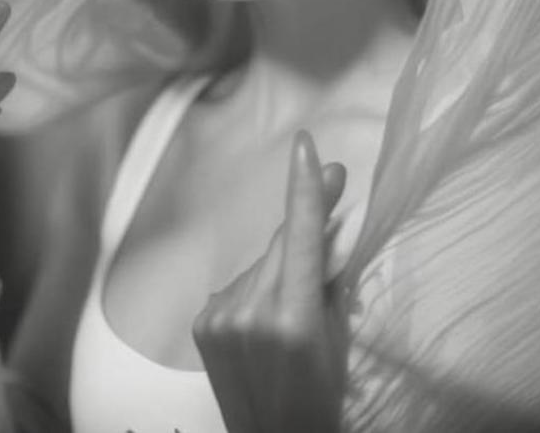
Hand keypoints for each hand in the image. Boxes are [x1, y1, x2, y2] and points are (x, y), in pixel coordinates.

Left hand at [193, 130, 348, 432]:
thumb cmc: (322, 393)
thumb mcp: (337, 336)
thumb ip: (329, 278)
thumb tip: (329, 220)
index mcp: (294, 318)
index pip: (303, 238)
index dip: (306, 189)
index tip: (307, 146)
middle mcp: (251, 313)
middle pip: (284, 244)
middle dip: (307, 223)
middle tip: (334, 188)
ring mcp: (220, 318)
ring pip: (261, 264)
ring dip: (280, 268)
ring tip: (290, 311)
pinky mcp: (201, 323)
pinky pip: (238, 284)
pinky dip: (255, 289)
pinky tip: (262, 321)